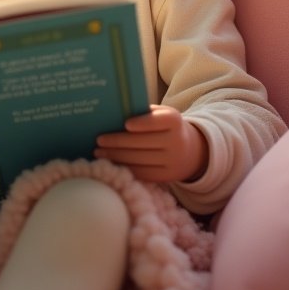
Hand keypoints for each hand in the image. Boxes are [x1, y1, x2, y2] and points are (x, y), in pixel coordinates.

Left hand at [93, 104, 207, 183]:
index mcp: (174, 121)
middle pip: (144, 142)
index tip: (125, 124)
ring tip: (98, 152)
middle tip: (99, 140)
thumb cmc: (165, 127)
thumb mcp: (161, 115)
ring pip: (140, 159)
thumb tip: (114, 113)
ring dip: (116, 156)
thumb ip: (143, 112)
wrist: (189, 151)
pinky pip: (143, 173)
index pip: (158, 121)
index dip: (143, 123)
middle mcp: (176, 141)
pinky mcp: (167, 177)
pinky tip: (111, 163)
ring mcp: (172, 161)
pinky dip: (124, 168)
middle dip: (118, 142)